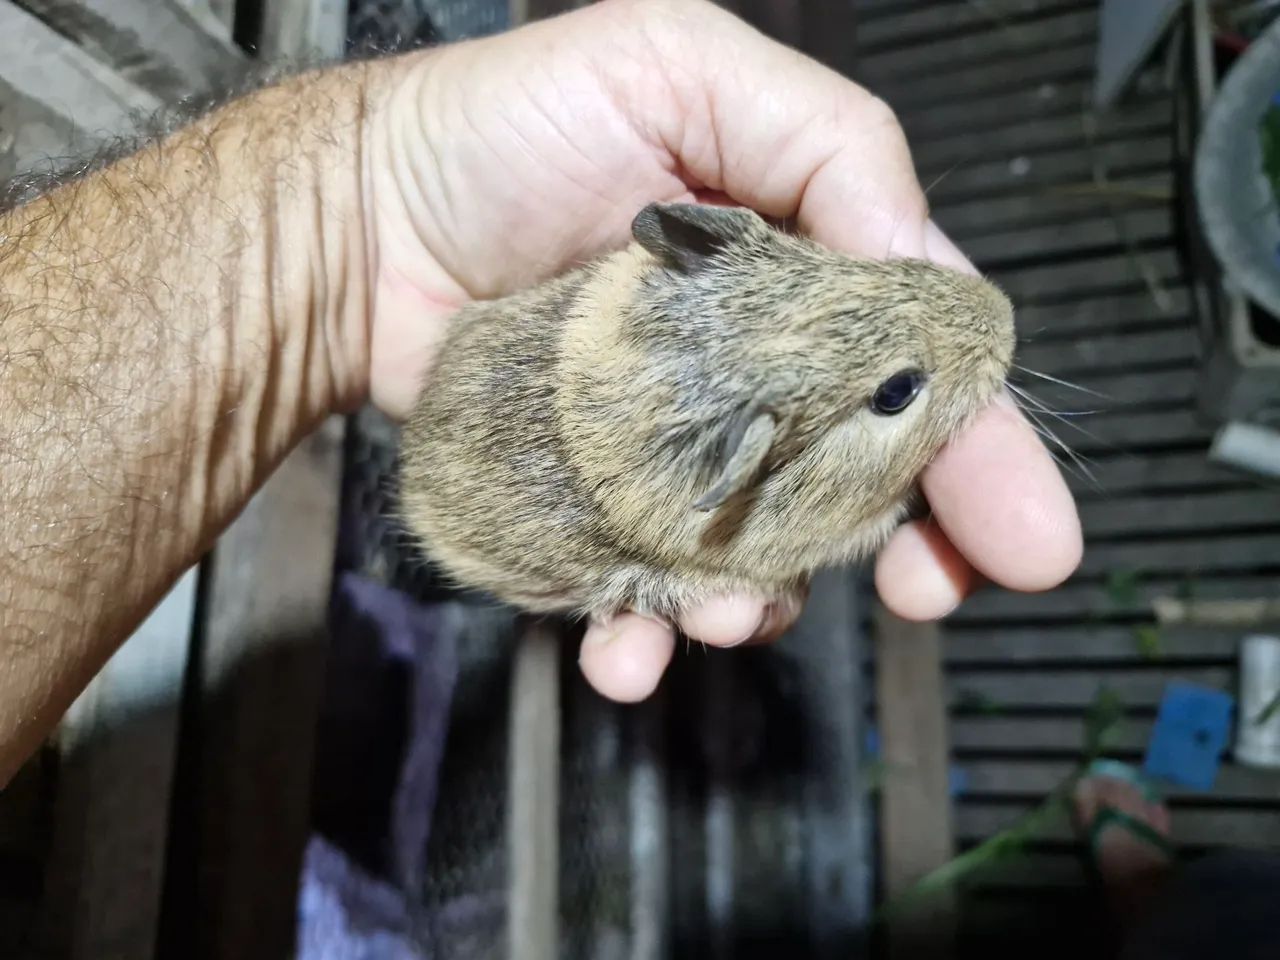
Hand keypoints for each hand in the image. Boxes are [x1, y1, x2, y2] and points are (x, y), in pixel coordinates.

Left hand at [362, 0, 1081, 699]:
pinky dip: (644, 632)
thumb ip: (826, 141)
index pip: (911, 362)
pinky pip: (638, 585)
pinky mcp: (593, 503)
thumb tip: (921, 258)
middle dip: (911, 546)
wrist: (361, 222)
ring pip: (753, 552)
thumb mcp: (681, 67)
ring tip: (725, 615)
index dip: (975, 443)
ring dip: (760, 603)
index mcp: (795, 271)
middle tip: (936, 596)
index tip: (1019, 532)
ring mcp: (669, 447)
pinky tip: (631, 646)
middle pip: (857, 475)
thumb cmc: (503, 128)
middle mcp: (748, 368)